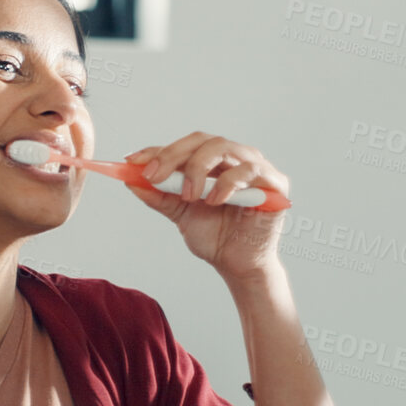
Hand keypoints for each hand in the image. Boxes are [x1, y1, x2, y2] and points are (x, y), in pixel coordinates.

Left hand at [123, 133, 288, 279]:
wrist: (237, 265)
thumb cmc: (215, 237)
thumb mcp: (180, 214)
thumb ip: (160, 197)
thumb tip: (132, 181)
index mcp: (211, 163)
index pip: (183, 147)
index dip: (157, 151)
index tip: (132, 161)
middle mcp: (233, 159)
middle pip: (202, 140)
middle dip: (173, 155)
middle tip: (155, 176)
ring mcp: (254, 167)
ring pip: (223, 147)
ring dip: (199, 168)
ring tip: (190, 196)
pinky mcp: (274, 182)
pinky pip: (249, 170)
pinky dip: (227, 183)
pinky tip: (215, 201)